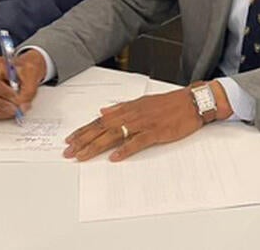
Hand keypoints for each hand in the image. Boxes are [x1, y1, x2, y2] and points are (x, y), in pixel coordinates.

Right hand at [0, 49, 44, 118]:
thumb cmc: (23, 69)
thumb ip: (28, 90)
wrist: (23, 71)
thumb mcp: (31, 74)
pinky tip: (10, 110)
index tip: (17, 98)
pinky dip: (0, 114)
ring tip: (15, 109)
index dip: (4, 93)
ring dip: (1, 111)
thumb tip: (21, 106)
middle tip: (15, 108)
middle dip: (0, 104)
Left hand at [63, 87, 205, 161]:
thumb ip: (121, 108)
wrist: (191, 102)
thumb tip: (103, 112)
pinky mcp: (155, 132)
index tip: (70, 139)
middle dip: (83, 140)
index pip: (100, 120)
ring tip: (82, 156)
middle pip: (102, 128)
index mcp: (128, 108)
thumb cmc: (168, 103)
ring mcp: (143, 124)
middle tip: (68, 151)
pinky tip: (114, 158)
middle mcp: (132, 115)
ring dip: (96, 146)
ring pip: (114, 135)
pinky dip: (124, 150)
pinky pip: (137, 142)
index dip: (84, 130)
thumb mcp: (142, 102)